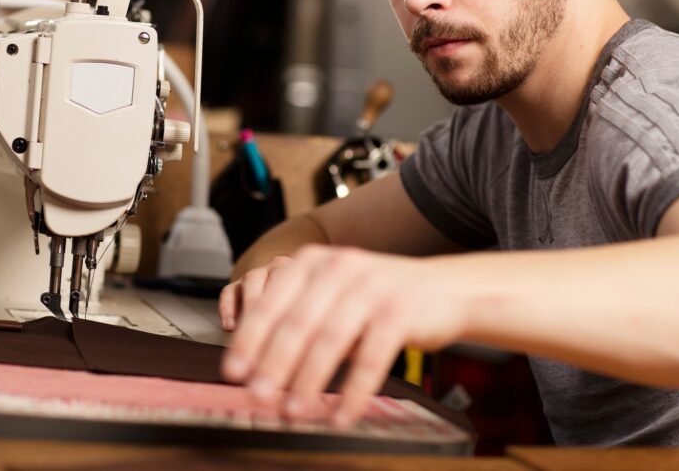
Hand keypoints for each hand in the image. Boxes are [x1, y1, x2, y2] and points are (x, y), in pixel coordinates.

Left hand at [220, 245, 468, 426]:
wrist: (445, 289)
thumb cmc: (379, 299)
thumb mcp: (332, 295)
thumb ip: (298, 320)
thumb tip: (256, 369)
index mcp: (312, 263)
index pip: (270, 303)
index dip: (249, 340)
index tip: (233, 371)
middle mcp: (337, 268)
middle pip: (296, 324)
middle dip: (272, 366)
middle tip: (256, 397)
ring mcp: (370, 287)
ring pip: (329, 341)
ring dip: (307, 382)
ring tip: (293, 412)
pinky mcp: (399, 311)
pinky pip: (370, 358)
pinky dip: (353, 392)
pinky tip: (340, 415)